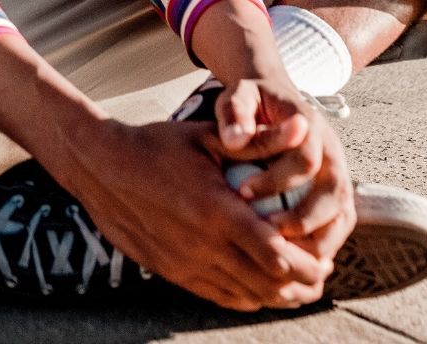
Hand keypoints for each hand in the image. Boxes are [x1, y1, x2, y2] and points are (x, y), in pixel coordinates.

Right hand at [52, 118, 329, 311]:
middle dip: (300, 286)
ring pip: (244, 296)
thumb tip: (302, 129)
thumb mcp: (209, 137)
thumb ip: (259, 141)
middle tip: (319, 276)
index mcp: (216, 211)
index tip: (325, 259)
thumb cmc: (157, 146)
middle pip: (266, 283)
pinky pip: (219, 296)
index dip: (307, 264)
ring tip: (298, 287)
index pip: (275, 254)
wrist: (101, 168)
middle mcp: (202, 245)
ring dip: (277, 296)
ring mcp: (185, 263)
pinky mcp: (173, 272)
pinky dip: (246, 296)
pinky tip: (260, 287)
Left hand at [210, 76, 357, 268]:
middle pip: (335, 190)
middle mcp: (331, 148)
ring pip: (344, 211)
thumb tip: (235, 140)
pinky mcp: (337, 189)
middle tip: (269, 232)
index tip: (243, 193)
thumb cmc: (252, 100)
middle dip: (304, 217)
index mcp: (309, 124)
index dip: (275, 180)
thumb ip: (235, 114)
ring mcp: (339, 170)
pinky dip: (325, 242)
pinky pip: (342, 221)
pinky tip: (297, 256)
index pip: (305, 158)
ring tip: (285, 252)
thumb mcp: (239, 96)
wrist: (274, 96)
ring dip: (318, 237)